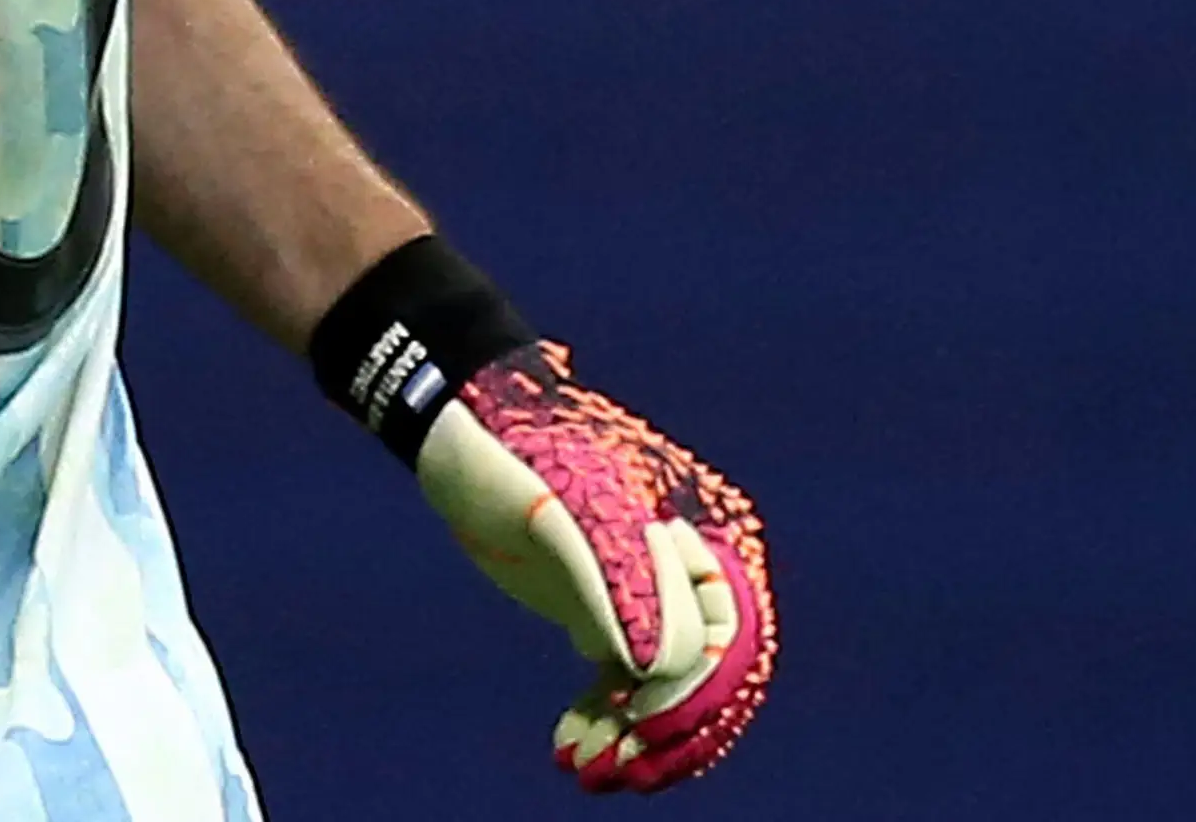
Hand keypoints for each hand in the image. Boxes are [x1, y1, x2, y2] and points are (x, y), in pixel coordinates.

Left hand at [415, 345, 774, 792]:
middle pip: (706, 671)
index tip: (645, 725)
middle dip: (667, 727)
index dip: (698, 690)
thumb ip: (621, 584)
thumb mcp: (575, 509)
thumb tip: (649, 668)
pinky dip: (602, 714)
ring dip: (631, 734)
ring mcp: (646, 591)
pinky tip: (567, 743)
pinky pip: (623, 677)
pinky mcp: (605, 608)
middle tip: (617, 768)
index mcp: (707, 532)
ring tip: (584, 767)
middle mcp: (687, 567)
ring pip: (662, 684)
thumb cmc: (527, 447)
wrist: (464, 426)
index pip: (731, 635)